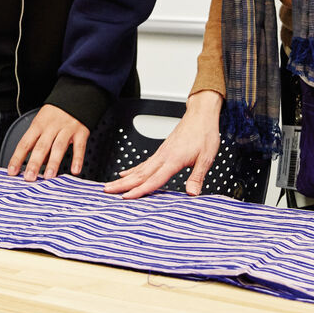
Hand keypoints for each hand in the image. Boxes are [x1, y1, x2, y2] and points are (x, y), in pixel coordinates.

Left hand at [7, 105, 89, 181]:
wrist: (76, 95)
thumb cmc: (56, 113)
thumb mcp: (42, 122)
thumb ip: (39, 143)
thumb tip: (38, 164)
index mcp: (38, 125)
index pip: (25, 143)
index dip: (17, 158)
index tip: (12, 171)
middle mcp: (51, 127)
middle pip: (41, 146)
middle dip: (34, 163)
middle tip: (29, 177)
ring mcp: (66, 129)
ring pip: (58, 147)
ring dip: (53, 163)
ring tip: (49, 177)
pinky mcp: (81, 132)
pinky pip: (79, 147)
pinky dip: (77, 159)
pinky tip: (74, 170)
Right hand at [104, 91, 222, 199]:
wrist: (201, 115)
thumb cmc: (204, 133)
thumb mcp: (206, 157)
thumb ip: (197, 176)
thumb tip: (192, 194)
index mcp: (173, 159)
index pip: (154, 179)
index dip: (140, 190)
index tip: (126, 197)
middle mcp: (163, 156)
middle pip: (139, 174)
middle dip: (122, 184)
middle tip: (107, 191)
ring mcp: (160, 153)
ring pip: (139, 169)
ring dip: (124, 178)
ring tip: (110, 185)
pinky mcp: (161, 151)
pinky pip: (143, 163)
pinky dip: (132, 170)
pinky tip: (126, 174)